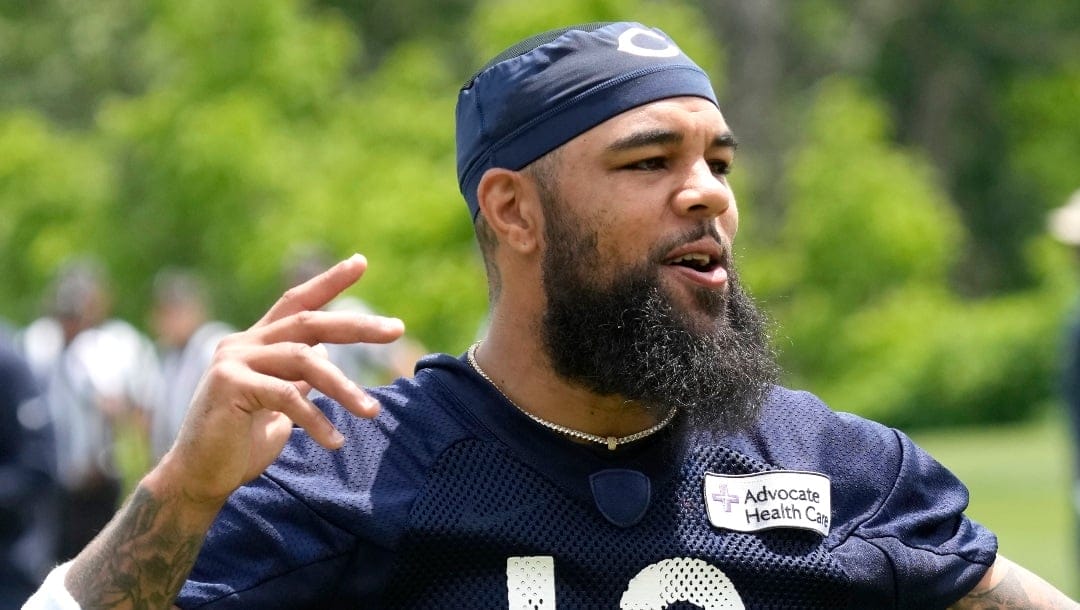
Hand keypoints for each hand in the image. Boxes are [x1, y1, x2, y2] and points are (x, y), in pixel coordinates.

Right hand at [155, 254, 403, 506]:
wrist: (198, 479)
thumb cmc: (242, 444)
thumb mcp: (280, 406)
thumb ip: (297, 379)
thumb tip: (325, 357)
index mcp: (256, 342)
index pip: (296, 302)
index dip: (329, 282)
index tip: (361, 262)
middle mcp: (243, 343)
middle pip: (309, 323)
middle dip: (356, 325)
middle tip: (397, 329)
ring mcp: (233, 360)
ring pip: (305, 360)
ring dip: (344, 387)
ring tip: (373, 411)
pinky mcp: (229, 385)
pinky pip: (286, 396)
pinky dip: (316, 419)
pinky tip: (335, 442)